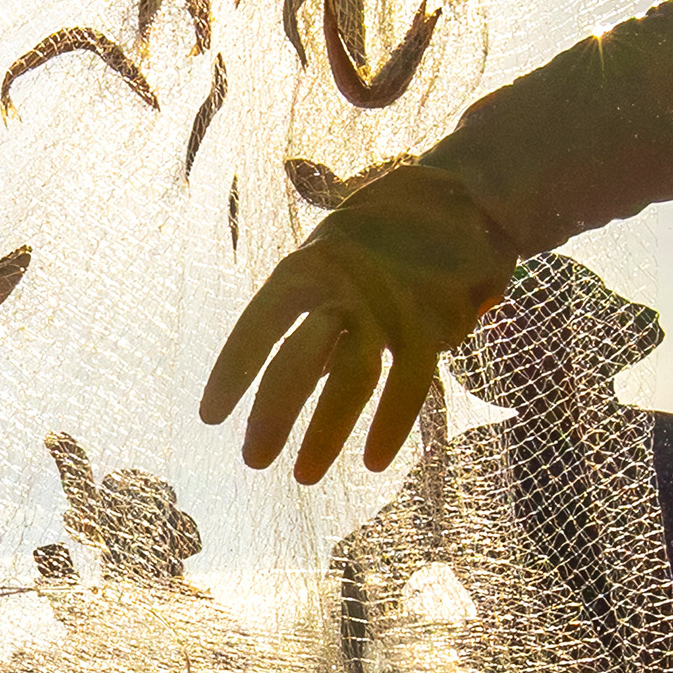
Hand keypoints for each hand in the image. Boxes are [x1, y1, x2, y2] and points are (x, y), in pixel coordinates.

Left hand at [200, 163, 518, 481]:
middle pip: (298, 358)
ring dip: (325, 432)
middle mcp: (342, 287)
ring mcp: (388, 306)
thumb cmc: (383, 236)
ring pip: (351, 378)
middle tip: (252, 460)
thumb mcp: (333, 264)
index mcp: (306, 267)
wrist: (463, 197)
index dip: (233, 370)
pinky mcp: (432, 323)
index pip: (259, 324)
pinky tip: (373, 461)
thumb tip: (292, 379)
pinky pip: (409, 383)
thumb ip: (315, 318)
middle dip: (272, 413)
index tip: (209, 416)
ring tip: (303, 476)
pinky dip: (391, 424)